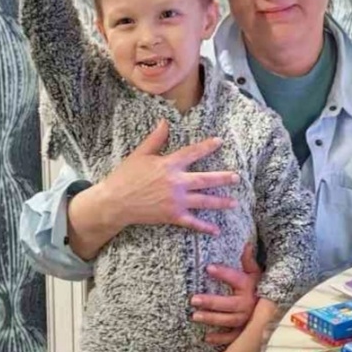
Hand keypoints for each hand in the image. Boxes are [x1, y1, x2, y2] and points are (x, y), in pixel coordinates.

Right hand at [98, 119, 239, 235]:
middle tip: (237, 177)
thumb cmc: (126, 176)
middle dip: (223, 178)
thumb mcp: (140, 154)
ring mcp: (176, 201)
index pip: (192, 153)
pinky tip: (217, 231)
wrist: (114, 202)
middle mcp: (176, 183)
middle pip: (205, 180)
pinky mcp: (172, 216)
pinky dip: (205, 227)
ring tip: (235, 202)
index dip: (207, 146)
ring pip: (203, 201)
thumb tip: (165, 121)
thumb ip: (156, 139)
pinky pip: (192, 222)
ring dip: (220, 202)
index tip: (220, 142)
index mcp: (169, 165)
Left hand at [194, 243, 261, 343]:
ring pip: (230, 320)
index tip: (208, 268)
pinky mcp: (245, 331)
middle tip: (194, 299)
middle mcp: (249, 304)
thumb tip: (247, 244)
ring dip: (212, 319)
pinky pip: (233, 337)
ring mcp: (247, 319)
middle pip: (230, 304)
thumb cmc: (260, 287)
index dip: (223, 273)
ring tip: (195, 316)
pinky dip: (221, 338)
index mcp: (250, 287)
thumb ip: (249, 260)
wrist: (274, 306)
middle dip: (212, 302)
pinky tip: (207, 337)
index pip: (236, 279)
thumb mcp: (256, 273)